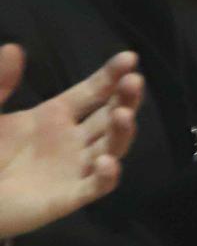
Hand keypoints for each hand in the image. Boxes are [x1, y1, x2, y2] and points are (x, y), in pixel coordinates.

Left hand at [0, 45, 144, 236]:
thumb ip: (0, 83)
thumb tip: (14, 48)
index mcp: (53, 116)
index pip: (93, 92)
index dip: (112, 75)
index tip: (130, 58)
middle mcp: (71, 140)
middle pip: (110, 116)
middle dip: (126, 98)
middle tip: (134, 82)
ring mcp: (73, 169)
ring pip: (112, 147)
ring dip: (122, 132)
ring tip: (123, 116)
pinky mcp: (68, 197)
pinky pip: (95, 187)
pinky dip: (106, 176)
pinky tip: (106, 162)